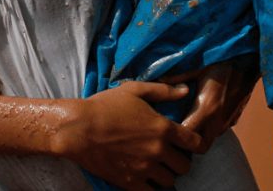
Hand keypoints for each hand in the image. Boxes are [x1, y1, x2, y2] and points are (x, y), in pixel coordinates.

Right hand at [55, 82, 204, 189]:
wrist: (77, 129)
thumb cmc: (104, 106)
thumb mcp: (133, 90)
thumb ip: (162, 91)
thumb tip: (185, 90)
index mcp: (162, 128)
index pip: (195, 143)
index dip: (193, 143)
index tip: (186, 142)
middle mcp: (158, 150)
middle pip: (184, 166)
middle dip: (178, 161)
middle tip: (167, 155)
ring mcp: (145, 169)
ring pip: (169, 181)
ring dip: (164, 174)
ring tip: (153, 166)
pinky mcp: (130, 182)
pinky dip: (150, 186)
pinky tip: (143, 177)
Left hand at [167, 55, 258, 146]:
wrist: (248, 59)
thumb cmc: (221, 61)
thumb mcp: (197, 65)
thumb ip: (177, 76)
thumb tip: (155, 81)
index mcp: (207, 107)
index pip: (188, 135)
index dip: (175, 135)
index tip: (164, 128)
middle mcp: (219, 119)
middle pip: (201, 145)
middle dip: (187, 143)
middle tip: (172, 131)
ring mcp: (229, 120)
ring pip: (210, 138)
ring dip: (198, 134)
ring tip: (183, 122)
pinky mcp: (234, 117)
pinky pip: (218, 130)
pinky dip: (208, 128)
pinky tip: (198, 115)